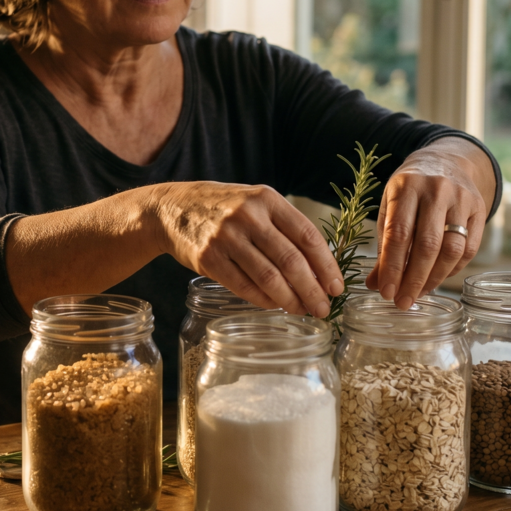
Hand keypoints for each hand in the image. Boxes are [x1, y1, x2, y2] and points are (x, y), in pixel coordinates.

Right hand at [154, 181, 343, 317]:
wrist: (173, 208)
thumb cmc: (224, 209)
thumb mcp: (256, 203)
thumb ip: (284, 228)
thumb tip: (319, 270)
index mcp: (267, 199)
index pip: (308, 236)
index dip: (327, 266)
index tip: (337, 287)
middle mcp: (248, 216)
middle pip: (292, 261)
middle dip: (313, 290)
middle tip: (323, 308)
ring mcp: (226, 237)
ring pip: (270, 278)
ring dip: (291, 300)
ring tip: (302, 311)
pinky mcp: (209, 259)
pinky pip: (245, 287)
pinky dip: (265, 300)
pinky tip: (275, 305)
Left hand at [366, 138, 494, 309]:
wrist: (445, 161)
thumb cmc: (410, 190)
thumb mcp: (390, 207)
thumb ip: (383, 245)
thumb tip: (374, 285)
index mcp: (406, 186)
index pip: (399, 233)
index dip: (392, 267)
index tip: (385, 292)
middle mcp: (436, 190)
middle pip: (427, 245)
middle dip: (413, 279)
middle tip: (402, 302)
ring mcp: (462, 199)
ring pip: (451, 249)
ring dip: (434, 278)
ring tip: (418, 294)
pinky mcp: (480, 209)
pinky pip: (468, 249)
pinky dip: (451, 270)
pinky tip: (436, 278)